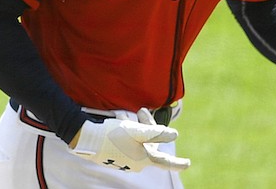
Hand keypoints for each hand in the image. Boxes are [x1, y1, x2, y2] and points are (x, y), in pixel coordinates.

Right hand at [69, 109, 190, 171]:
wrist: (87, 139)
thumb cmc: (113, 135)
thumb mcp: (137, 131)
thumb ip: (157, 133)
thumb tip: (175, 135)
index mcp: (144, 159)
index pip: (165, 162)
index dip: (177, 163)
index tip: (188, 164)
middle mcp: (137, 163)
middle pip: (151, 142)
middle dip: (149, 125)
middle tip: (141, 111)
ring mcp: (127, 160)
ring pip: (140, 139)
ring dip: (137, 125)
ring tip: (128, 114)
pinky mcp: (117, 156)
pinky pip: (129, 142)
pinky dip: (128, 130)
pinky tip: (121, 121)